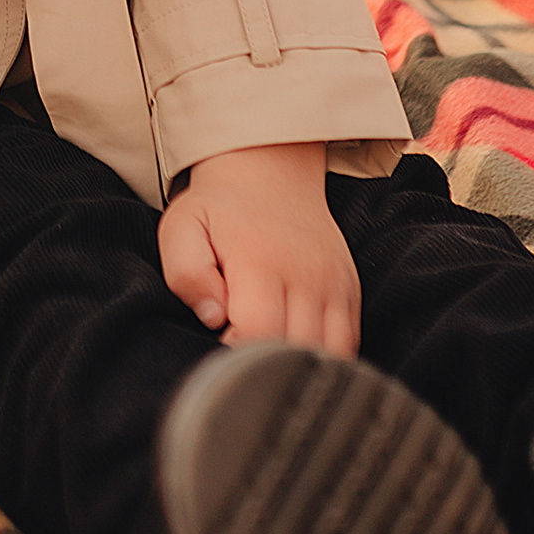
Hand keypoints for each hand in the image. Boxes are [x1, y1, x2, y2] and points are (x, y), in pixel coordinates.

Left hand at [158, 142, 359, 355]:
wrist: (270, 171)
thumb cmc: (220, 208)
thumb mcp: (182, 228)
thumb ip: (187, 274)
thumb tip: (213, 317)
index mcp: (262, 262)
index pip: (258, 333)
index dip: (236, 350)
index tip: (222, 337)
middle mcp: (307, 275)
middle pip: (296, 350)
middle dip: (266, 361)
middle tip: (243, 343)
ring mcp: (335, 284)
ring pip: (330, 353)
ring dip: (298, 362)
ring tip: (270, 346)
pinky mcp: (350, 290)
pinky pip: (349, 341)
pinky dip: (325, 355)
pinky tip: (296, 344)